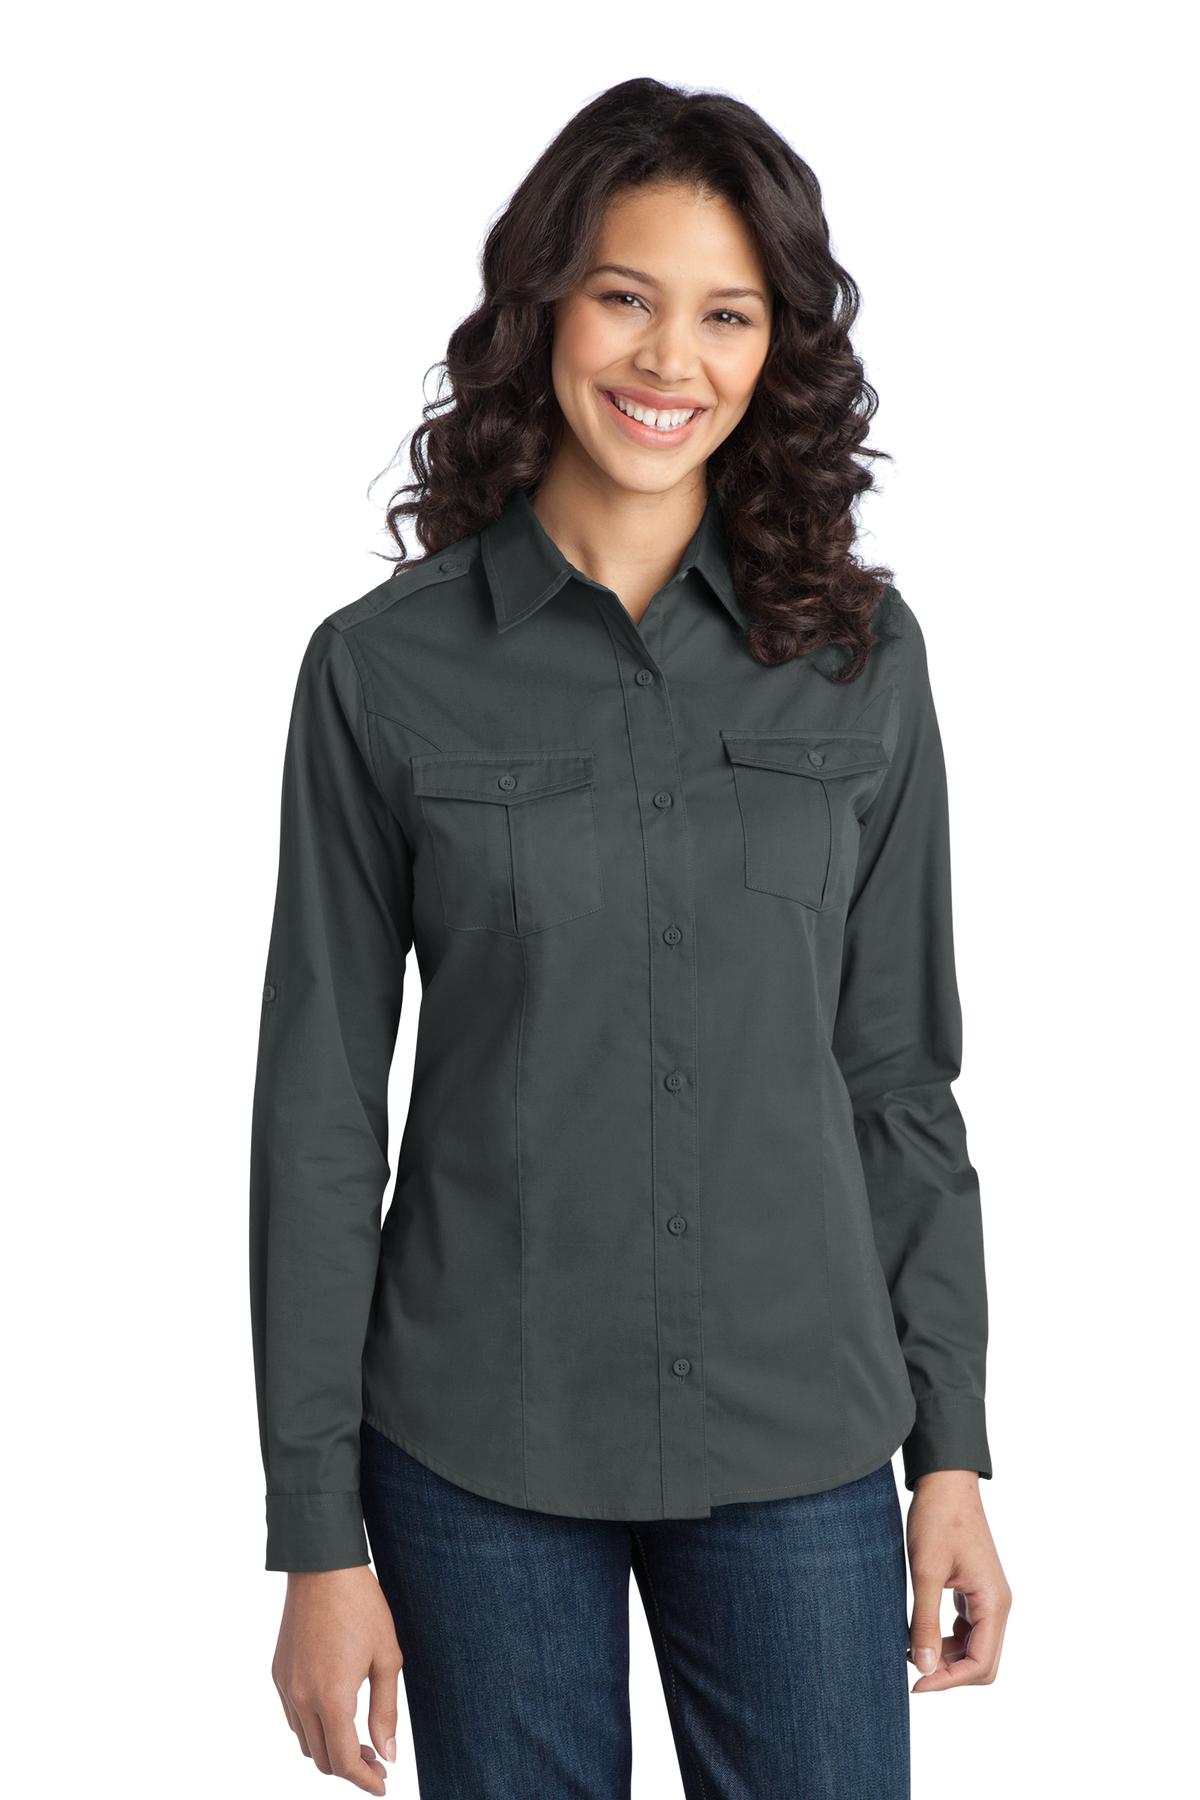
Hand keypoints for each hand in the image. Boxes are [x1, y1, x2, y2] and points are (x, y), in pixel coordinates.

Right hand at [272, 1564, 403, 1792]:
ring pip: (304, 1742)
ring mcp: (286, 1686)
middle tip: (378, 1761)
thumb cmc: (361, 1606)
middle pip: (322, 1759)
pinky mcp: (278, 1673)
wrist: (322, 1566)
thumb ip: (386, 1711)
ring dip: (330, 1751)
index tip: (383, 1784)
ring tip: (360, 1740)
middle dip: (351, 1769)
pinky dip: (313, 1729)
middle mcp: (302, 1698)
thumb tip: (387, 1754)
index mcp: (331, 1697)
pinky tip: (336, 1714)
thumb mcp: (387, 1657)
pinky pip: (293, 1717)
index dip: (365, 1780)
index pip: (344, 1761)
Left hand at [905, 1470, 1010, 1691]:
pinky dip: (946, 1639)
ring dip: (946, 1657)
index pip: (981, 1663)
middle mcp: (997, 1604)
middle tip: (912, 1671)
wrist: (945, 1482)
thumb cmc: (937, 1520)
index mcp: (993, 1602)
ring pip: (975, 1647)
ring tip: (910, 1651)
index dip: (948, 1680)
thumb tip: (922, 1667)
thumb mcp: (925, 1572)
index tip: (915, 1683)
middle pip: (983, 1662)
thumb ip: (925, 1621)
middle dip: (950, 1673)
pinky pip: (968, 1629)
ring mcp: (988, 1598)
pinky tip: (920, 1633)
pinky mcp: (975, 1590)